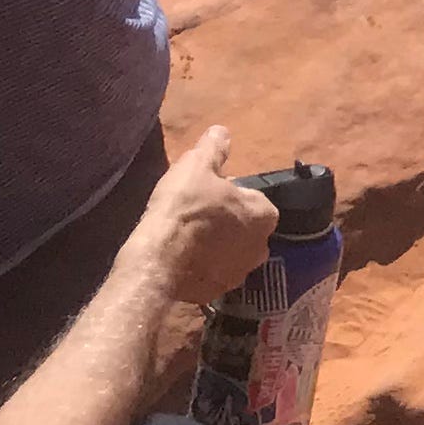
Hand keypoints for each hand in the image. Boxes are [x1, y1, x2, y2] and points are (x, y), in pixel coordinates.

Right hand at [130, 125, 278, 307]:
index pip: (255, 200)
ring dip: (216, 247)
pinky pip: (211, 275)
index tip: (210, 193)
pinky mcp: (216, 293)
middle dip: (228, 222)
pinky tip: (182, 259)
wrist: (159, 256)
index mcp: (264, 214)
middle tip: (198, 214)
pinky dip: (201, 268)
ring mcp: (239, 274)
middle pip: (245, 228)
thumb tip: (222, 132)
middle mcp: (260, 247)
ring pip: (231, 254)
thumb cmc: (185, 205)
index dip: (232, 195)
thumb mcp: (198, 165)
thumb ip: (214, 147)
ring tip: (188, 237)